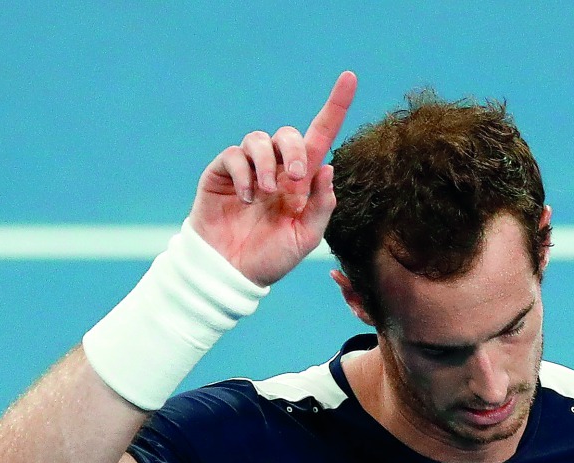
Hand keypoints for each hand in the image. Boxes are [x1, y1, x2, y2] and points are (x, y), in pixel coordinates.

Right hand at [189, 71, 357, 286]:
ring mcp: (248, 169)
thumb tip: (328, 167)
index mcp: (302, 182)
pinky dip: (243, 173)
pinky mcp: (223, 173)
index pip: (321, 136)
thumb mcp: (305, 238)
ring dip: (267, 163)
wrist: (231, 273)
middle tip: (294, 179)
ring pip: (260, 139)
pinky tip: (245, 198)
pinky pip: (234, 155)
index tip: (350, 78)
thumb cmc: (270, 258)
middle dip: (295, 151)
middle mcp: (277, 169)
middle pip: (290, 134)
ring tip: (265, 192)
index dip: (336, 107)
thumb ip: (321, 206)